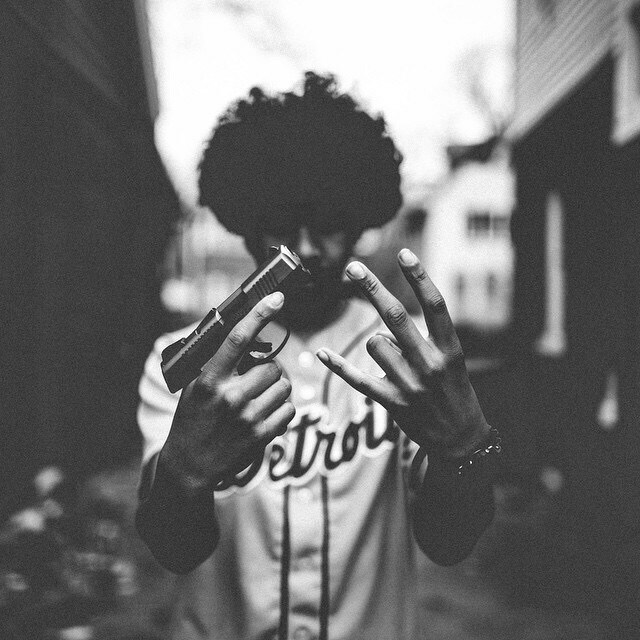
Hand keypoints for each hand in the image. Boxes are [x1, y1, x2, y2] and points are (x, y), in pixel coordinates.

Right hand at [159, 292, 295, 495]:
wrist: (189, 466)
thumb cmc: (191, 420)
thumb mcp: (194, 387)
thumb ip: (216, 363)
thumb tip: (244, 335)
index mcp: (209, 380)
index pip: (238, 338)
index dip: (259, 314)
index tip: (277, 298)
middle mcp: (230, 397)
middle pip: (273, 366)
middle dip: (270, 369)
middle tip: (258, 377)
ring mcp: (247, 418)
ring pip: (284, 387)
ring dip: (277, 389)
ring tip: (261, 397)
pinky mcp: (261, 437)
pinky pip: (289, 410)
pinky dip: (283, 409)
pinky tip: (267, 413)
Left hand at [316, 249, 488, 458]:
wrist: (460, 439)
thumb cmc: (455, 391)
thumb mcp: (452, 361)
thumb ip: (426, 337)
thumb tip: (386, 317)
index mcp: (449, 349)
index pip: (435, 305)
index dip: (419, 277)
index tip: (404, 253)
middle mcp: (430, 363)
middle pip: (396, 316)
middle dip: (372, 288)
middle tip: (353, 267)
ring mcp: (410, 385)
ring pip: (375, 344)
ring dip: (378, 344)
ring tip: (396, 362)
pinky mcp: (391, 403)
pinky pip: (357, 378)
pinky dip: (338, 365)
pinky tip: (322, 353)